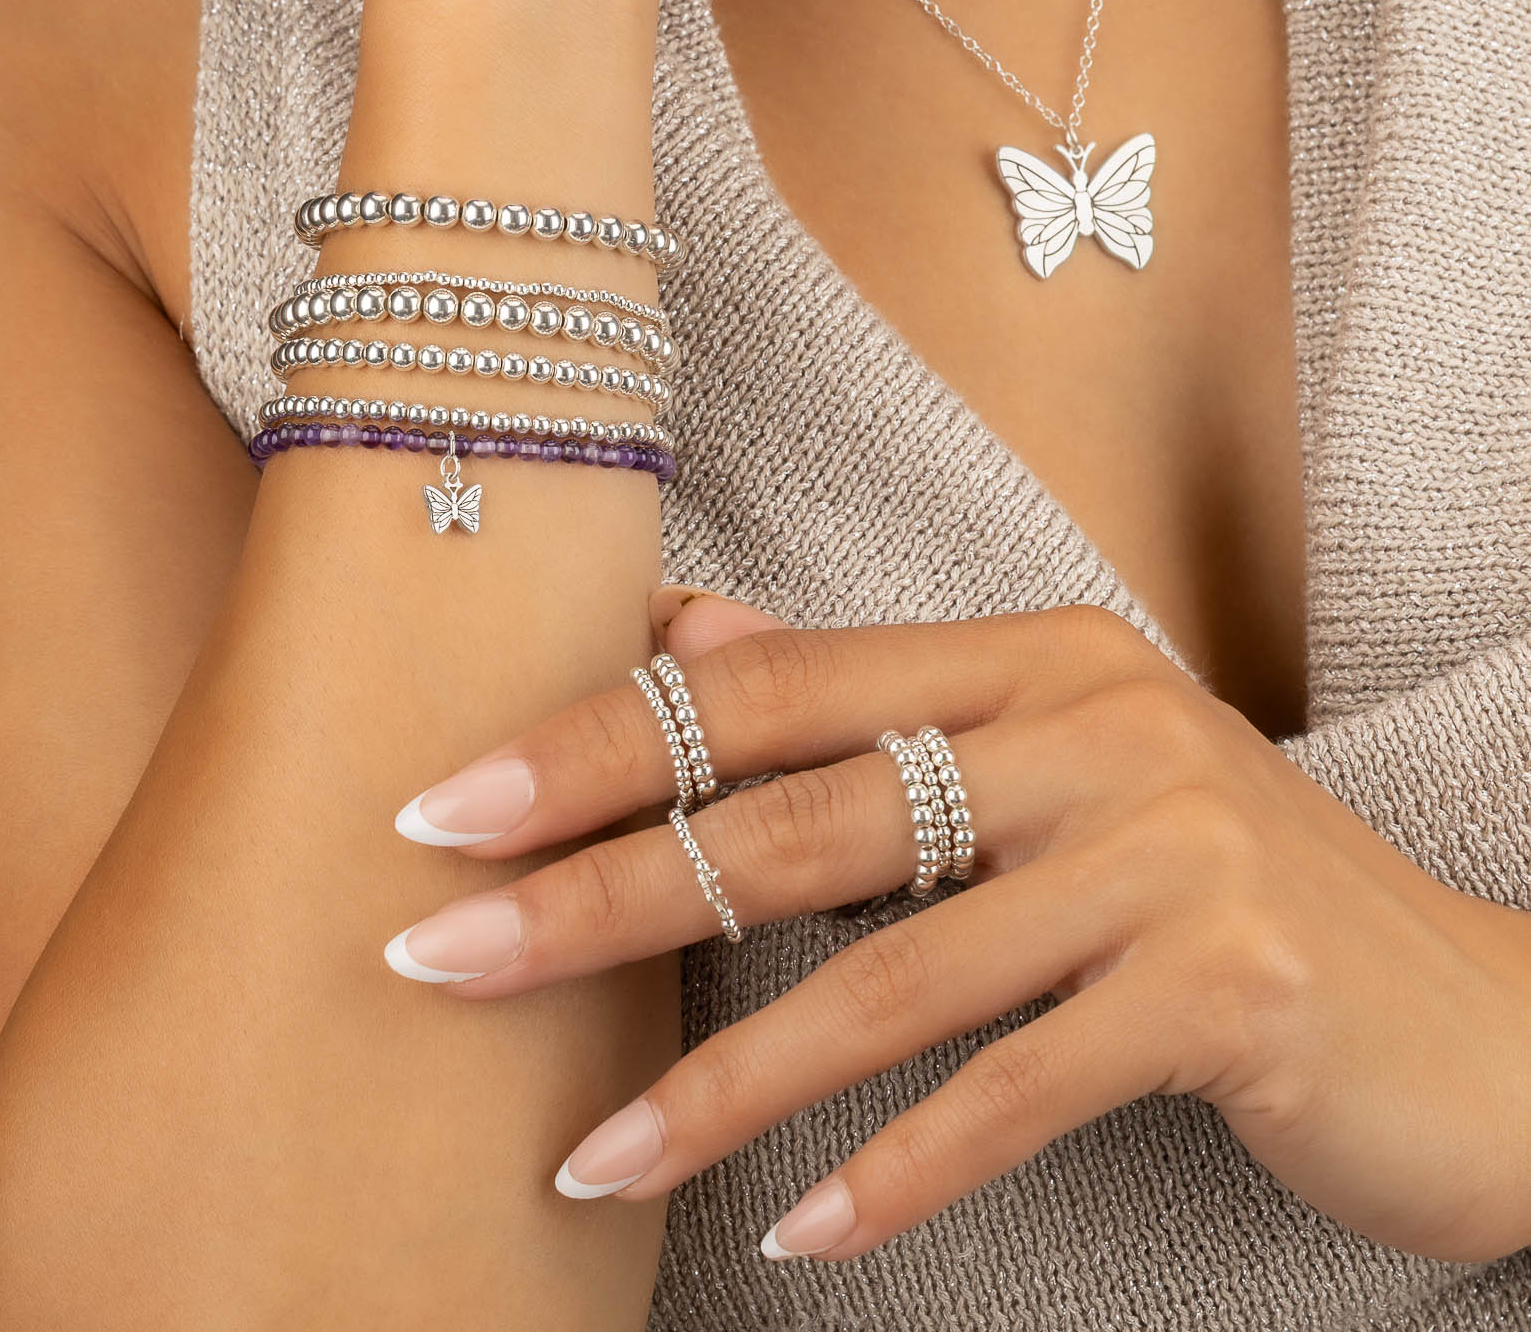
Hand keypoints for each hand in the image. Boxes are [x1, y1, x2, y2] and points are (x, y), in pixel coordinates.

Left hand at [380, 594, 1530, 1265]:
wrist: (1478, 1018)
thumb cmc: (1217, 887)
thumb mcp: (1053, 760)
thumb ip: (870, 698)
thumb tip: (677, 631)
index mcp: (1028, 653)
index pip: (767, 688)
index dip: (596, 741)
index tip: (442, 807)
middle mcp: (1093, 723)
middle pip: (797, 817)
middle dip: (599, 893)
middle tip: (437, 954)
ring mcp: (1168, 851)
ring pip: (887, 976)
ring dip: (718, 1081)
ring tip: (584, 1158)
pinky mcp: (1229, 990)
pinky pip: (1012, 1092)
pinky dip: (892, 1172)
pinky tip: (790, 1233)